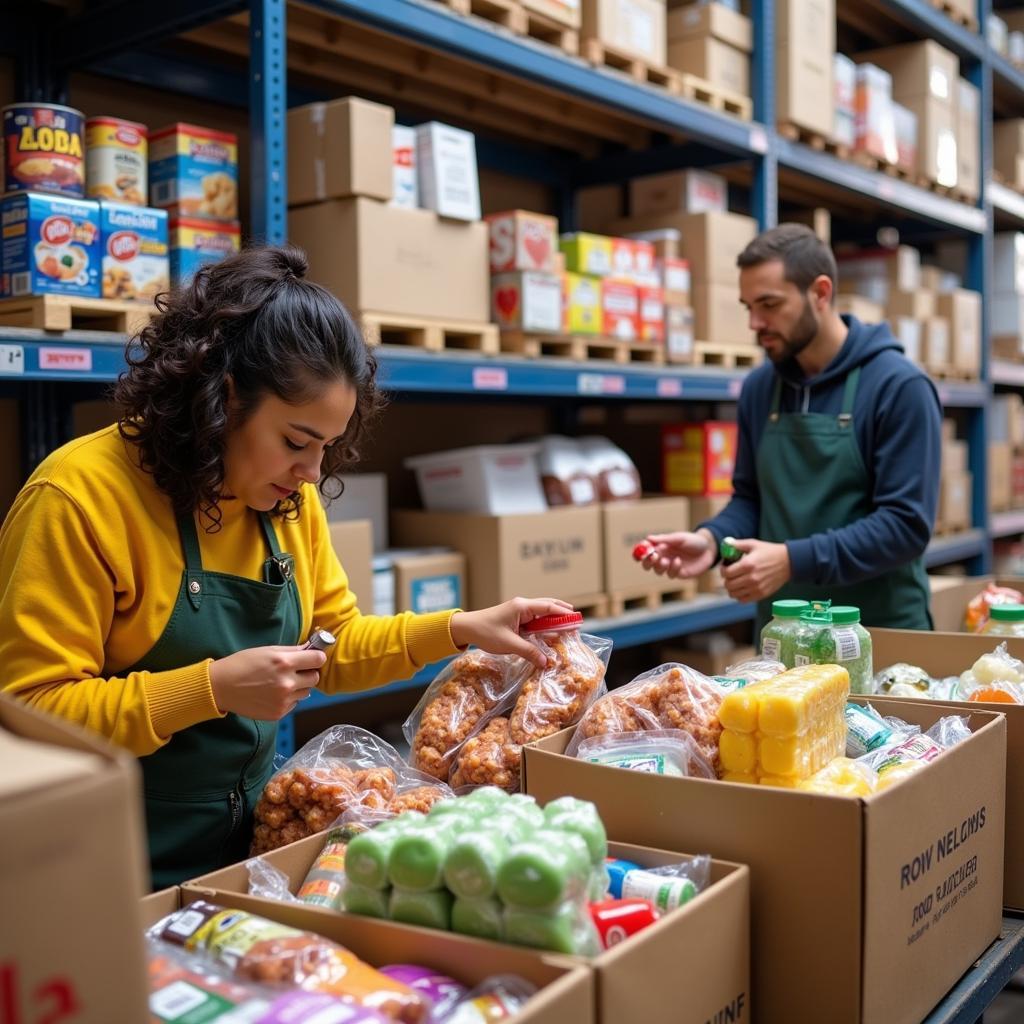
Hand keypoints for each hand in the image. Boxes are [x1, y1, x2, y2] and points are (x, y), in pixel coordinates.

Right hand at [209, 645, 326, 719]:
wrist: (220, 687)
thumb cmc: (243, 664)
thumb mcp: (268, 650)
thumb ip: (292, 650)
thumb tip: (311, 649)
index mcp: (285, 663)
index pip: (318, 659)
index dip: (316, 657)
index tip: (312, 657)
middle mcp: (287, 683)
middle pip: (315, 678)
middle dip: (308, 673)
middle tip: (296, 671)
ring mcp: (283, 700)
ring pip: (306, 692)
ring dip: (299, 687)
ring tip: (280, 683)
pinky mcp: (278, 713)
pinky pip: (294, 704)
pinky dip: (288, 699)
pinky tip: (272, 694)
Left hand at [450, 597, 575, 668]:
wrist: (466, 628)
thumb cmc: (485, 632)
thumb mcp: (509, 644)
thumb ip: (529, 651)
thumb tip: (546, 662)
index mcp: (522, 607)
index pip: (549, 607)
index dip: (564, 614)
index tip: (577, 620)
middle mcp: (522, 606)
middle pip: (548, 606)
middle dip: (562, 613)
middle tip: (576, 622)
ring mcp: (519, 611)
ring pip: (541, 613)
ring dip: (553, 619)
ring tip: (567, 627)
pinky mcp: (515, 618)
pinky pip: (534, 620)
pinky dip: (544, 625)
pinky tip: (550, 633)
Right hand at [639, 529, 715, 578]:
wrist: (709, 549)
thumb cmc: (693, 541)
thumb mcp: (679, 538)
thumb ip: (664, 539)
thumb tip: (648, 538)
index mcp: (660, 547)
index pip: (645, 551)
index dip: (640, 551)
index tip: (642, 548)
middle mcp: (663, 557)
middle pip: (647, 564)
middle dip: (647, 561)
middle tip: (652, 556)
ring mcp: (670, 566)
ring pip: (657, 571)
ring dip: (659, 566)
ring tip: (666, 560)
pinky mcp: (679, 573)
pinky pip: (670, 574)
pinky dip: (673, 568)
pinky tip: (679, 561)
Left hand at [720, 539, 791, 602]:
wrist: (788, 562)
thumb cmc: (769, 552)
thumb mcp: (753, 544)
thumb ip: (737, 544)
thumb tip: (725, 544)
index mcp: (747, 565)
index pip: (726, 573)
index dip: (722, 570)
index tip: (725, 567)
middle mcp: (751, 578)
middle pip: (728, 585)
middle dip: (726, 579)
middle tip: (730, 574)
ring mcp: (757, 588)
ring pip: (734, 594)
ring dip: (731, 588)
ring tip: (735, 582)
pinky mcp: (761, 594)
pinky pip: (743, 600)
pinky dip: (739, 595)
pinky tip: (742, 588)